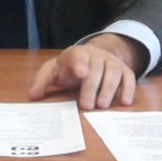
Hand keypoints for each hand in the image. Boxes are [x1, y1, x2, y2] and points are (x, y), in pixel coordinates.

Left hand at [28, 35, 142, 109]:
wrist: (93, 55)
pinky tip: (125, 102)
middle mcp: (96, 55)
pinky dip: (128, 89)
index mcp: (76, 54)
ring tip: (102, 106)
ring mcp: (111, 61)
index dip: (79, 63)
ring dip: (109, 89)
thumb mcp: (54, 70)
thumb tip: (33, 95)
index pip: (77, 56)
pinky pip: (129, 77)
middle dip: (92, 86)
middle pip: (96, 68)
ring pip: (113, 72)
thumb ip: (43, 81)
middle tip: (87, 105)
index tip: (81, 73)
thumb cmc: (70, 67)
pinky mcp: (124, 69)